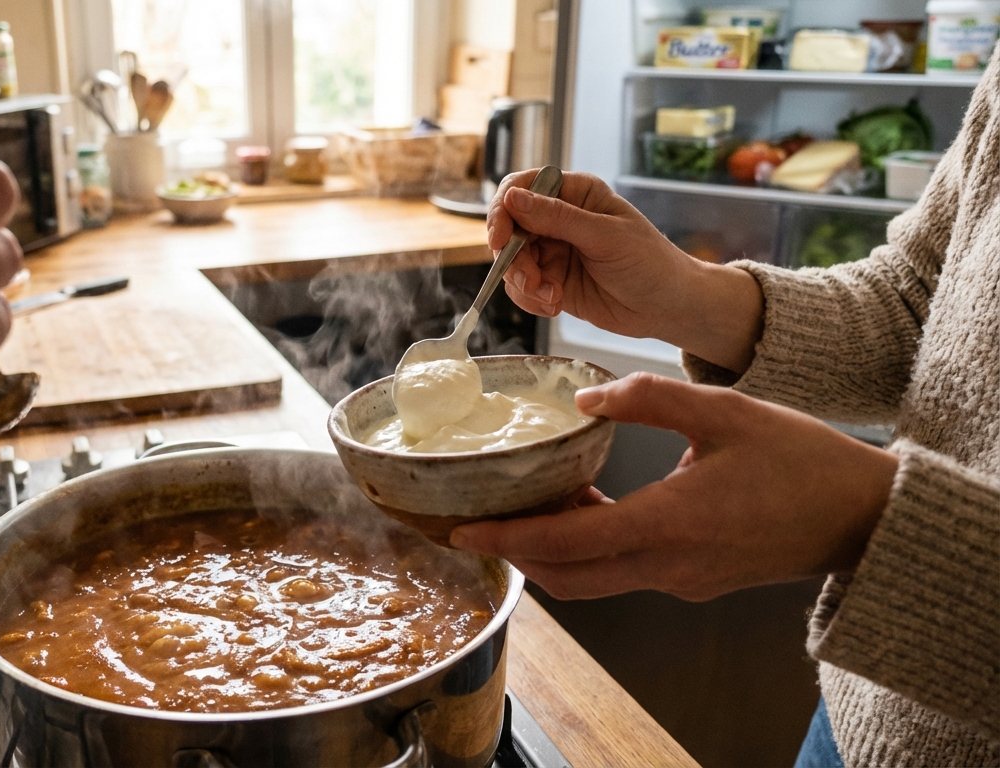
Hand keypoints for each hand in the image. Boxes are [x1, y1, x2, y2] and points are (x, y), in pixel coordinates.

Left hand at [450, 374, 898, 600]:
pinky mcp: (692, 581)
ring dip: (553, 550)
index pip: (563, 547)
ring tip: (533, 499)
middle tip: (482, 515)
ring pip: (591, 581)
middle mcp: (666, 567)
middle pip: (566, 578)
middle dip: (516, 552)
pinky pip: (622, 574)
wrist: (861, 517)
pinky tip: (586, 505)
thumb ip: (648, 399)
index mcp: (667, 526)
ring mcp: (680, 582)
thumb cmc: (800, 462)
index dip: (507, 540)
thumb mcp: (724, 411)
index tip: (462, 530)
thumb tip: (586, 397)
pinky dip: (589, 549)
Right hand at [487, 170, 763, 371]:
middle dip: (512, 257)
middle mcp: (558, 219)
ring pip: (511, 261)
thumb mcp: (605, 236)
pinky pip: (522, 288)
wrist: (669, 307)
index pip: (522, 188)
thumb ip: (557, 218)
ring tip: (550, 297)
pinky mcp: (551, 281)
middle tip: (529, 279)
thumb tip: (513, 198)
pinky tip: (554, 305)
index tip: (500, 237)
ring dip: (523, 282)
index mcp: (574, 193)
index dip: (503, 210)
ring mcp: (553, 251)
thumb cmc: (650, 262)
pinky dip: (530, 299)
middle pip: (509, 228)